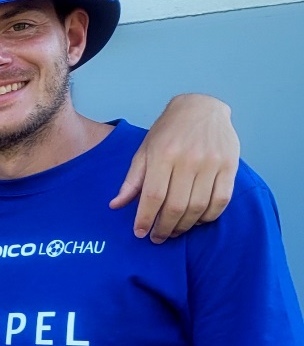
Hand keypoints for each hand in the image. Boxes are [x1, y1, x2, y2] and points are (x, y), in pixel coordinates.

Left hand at [112, 94, 237, 240]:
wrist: (201, 107)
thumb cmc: (167, 132)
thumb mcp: (144, 151)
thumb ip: (132, 180)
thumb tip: (115, 205)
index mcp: (163, 155)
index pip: (153, 196)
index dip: (145, 219)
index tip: (140, 233)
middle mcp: (189, 159)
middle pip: (176, 206)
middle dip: (164, 227)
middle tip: (158, 237)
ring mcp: (212, 162)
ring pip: (199, 206)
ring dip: (185, 225)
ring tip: (174, 231)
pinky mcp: (230, 165)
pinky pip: (221, 200)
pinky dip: (209, 216)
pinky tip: (197, 220)